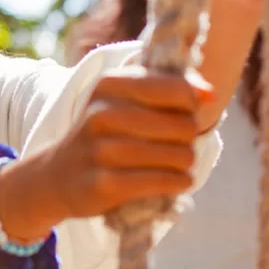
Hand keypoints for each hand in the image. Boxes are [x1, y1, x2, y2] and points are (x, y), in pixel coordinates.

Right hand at [37, 67, 211, 219]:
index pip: (177, 88)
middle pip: (183, 125)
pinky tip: (175, 180)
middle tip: (177, 144)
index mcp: (109, 84)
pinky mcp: (104, 184)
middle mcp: (102, 114)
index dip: (192, 104)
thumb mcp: (124, 100)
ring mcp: (100, 150)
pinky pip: (163, 181)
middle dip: (189, 138)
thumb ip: (168, 89)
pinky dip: (178, 182)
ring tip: (175, 164)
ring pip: (178, 155)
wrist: (58, 175)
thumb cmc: (105, 134)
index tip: (186, 113)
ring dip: (185, 163)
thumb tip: (210, 94)